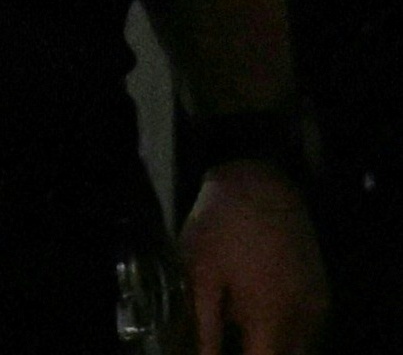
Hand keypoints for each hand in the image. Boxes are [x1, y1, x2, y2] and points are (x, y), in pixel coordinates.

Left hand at [185, 159, 327, 353]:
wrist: (262, 184)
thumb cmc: (222, 226)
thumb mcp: (200, 274)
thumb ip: (205, 326)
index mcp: (271, 317)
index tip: (218, 352)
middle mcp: (304, 320)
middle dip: (256, 352)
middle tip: (231, 339)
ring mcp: (318, 308)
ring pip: (298, 349)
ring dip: (271, 346)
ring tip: (240, 327)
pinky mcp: (322, 296)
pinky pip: (308, 333)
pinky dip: (285, 333)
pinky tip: (257, 312)